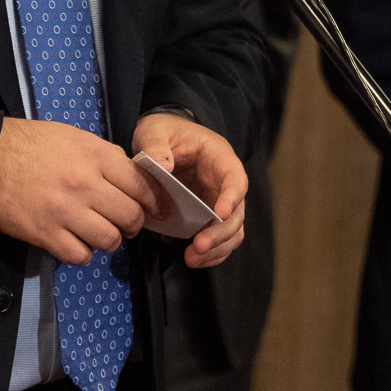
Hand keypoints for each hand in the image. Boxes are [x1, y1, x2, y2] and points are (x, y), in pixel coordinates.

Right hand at [0, 119, 155, 266]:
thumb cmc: (29, 144)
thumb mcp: (74, 136)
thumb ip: (104, 156)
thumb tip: (129, 174)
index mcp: (95, 155)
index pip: (141, 185)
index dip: (153, 200)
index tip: (155, 208)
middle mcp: (85, 184)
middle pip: (130, 216)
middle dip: (133, 223)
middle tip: (125, 223)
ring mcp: (66, 211)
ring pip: (109, 240)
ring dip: (109, 239)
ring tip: (100, 233)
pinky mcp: (46, 234)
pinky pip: (80, 255)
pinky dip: (83, 252)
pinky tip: (76, 241)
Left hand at [130, 113, 247, 267]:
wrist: (162, 140)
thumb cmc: (162, 131)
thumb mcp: (154, 130)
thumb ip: (156, 145)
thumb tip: (163, 165)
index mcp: (218, 156)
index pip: (234, 177)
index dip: (232, 196)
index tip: (219, 214)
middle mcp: (224, 181)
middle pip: (237, 211)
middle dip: (221, 232)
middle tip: (198, 245)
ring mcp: (218, 200)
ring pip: (232, 230)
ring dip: (218, 247)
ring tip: (192, 258)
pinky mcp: (208, 216)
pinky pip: (219, 239)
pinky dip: (211, 253)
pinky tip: (193, 259)